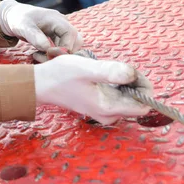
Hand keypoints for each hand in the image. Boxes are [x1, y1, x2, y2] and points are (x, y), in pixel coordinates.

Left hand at [0, 0, 82, 51]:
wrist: (14, 16)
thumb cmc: (18, 19)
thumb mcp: (23, 27)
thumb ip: (35, 36)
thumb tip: (47, 48)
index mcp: (56, 19)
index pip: (70, 34)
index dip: (64, 47)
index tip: (49, 54)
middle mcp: (62, 24)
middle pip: (76, 41)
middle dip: (63, 53)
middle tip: (44, 57)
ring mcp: (61, 30)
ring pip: (70, 46)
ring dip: (58, 55)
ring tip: (40, 56)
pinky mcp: (57, 36)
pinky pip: (62, 47)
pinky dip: (53, 54)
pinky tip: (39, 54)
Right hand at [34, 54, 152, 124]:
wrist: (40, 84)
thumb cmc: (60, 75)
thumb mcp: (85, 68)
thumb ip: (110, 71)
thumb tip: (133, 74)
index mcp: (108, 108)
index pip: (143, 106)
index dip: (143, 87)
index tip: (130, 71)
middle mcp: (108, 115)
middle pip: (137, 103)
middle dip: (134, 83)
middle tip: (117, 68)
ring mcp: (103, 112)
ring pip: (128, 99)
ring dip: (124, 83)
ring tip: (106, 70)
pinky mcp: (98, 106)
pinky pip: (117, 97)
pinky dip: (115, 85)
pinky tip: (101, 75)